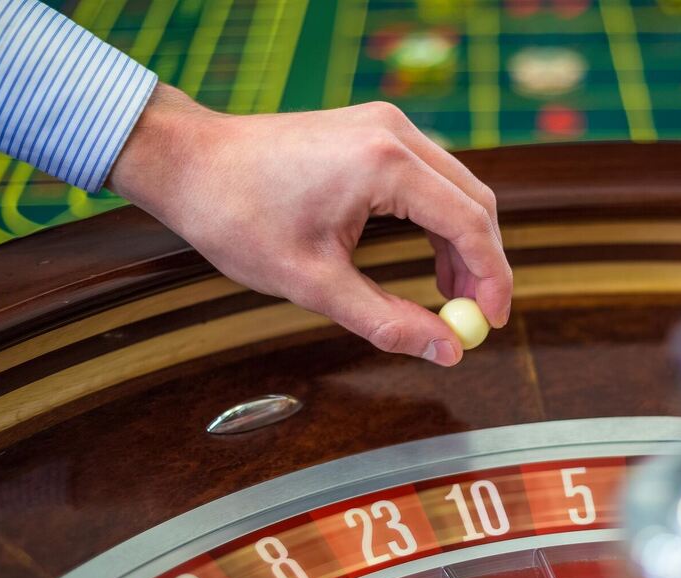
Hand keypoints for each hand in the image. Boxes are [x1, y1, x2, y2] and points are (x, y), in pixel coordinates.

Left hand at [107, 84, 511, 365]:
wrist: (188, 162)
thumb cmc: (237, 217)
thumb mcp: (314, 283)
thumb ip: (388, 320)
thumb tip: (446, 351)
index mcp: (385, 164)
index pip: (471, 223)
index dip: (492, 278)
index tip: (492, 323)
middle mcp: (395, 132)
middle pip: (474, 201)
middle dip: (483, 263)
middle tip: (475, 316)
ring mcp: (384, 124)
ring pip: (454, 188)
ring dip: (460, 242)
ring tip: (449, 297)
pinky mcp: (371, 130)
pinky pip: (426, 177)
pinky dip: (435, 220)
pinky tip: (425, 259)